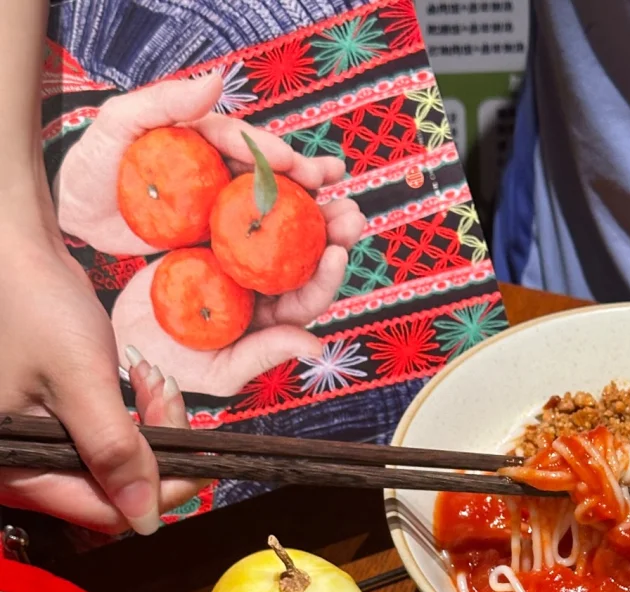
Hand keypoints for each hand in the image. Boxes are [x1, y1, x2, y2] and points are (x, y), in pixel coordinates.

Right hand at [0, 221, 192, 533]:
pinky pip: (107, 439)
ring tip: (153, 379)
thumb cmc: (34, 305)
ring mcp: (39, 446)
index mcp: (17, 470)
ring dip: (149, 428)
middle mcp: (24, 467)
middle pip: (114, 491)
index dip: (159, 491)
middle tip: (168, 395)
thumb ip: (115, 453)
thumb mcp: (82, 381)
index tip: (197, 457)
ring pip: (117, 464)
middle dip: (155, 450)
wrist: (12, 249)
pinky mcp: (54, 424)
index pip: (105, 511)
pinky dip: (133, 415)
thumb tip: (147, 519)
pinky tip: (141, 380)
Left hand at [56, 72, 349, 254]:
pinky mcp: (216, 245)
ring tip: (347, 226)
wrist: (74, 213)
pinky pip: (255, 251)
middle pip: (274, 179)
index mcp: (205, 141)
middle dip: (313, 186)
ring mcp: (221, 210)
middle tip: (343, 194)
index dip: (276, 157)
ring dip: (314, 222)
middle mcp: (221, 173)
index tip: (301, 169)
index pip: (247, 147)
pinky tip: (313, 266)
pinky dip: (287, 256)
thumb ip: (163, 101)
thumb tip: (217, 81)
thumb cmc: (92, 165)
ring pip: (275, 214)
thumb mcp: (118, 123)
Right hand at [110, 198, 363, 393]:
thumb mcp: (218, 371)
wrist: (126, 339)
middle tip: (350, 207)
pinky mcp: (211, 235)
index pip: (307, 297)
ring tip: (322, 175)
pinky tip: (267, 163)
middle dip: (330, 231)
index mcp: (271, 320)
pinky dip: (253, 185)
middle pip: (303, 256)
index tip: (338, 252)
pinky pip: (234, 206)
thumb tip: (315, 343)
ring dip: (301, 199)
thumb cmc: (173, 366)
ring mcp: (237, 258)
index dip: (326, 276)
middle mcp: (262, 286)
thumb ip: (263, 355)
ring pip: (275, 225)